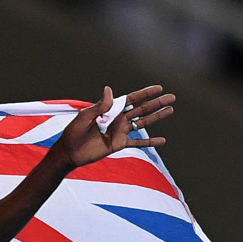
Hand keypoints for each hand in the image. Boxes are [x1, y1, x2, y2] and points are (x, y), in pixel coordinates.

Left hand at [52, 85, 174, 170]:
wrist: (69, 152)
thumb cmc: (73, 132)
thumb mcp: (85, 117)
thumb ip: (99, 106)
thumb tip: (109, 89)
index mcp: (110, 109)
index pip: (131, 99)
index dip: (145, 93)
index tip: (159, 88)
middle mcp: (118, 119)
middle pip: (141, 109)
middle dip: (156, 103)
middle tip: (172, 97)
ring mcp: (120, 131)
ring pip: (142, 123)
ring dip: (157, 117)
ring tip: (171, 110)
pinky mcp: (119, 144)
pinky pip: (137, 143)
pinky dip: (149, 142)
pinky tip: (162, 140)